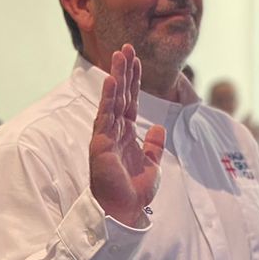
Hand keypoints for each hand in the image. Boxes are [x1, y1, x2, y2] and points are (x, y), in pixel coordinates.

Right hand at [89, 45, 166, 226]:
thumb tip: (158, 129)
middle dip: (124, 71)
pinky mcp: (100, 144)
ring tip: (119, 55)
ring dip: (116, 77)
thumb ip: (154, 146)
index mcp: (126, 135)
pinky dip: (108, 98)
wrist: (125, 212)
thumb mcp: (152, 165)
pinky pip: (105, 116)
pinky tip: (111, 81)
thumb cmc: (133, 193)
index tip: (135, 60)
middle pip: (120, 95)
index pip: (130, 101)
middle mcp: (114, 131)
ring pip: (112, 100)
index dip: (133, 81)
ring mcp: (105, 136)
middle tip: (126, 47)